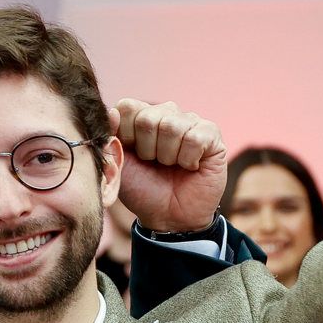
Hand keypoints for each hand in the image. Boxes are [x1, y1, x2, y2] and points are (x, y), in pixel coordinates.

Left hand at [109, 99, 226, 234]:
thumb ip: (111, 138)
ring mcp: (190, 121)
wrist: (168, 216)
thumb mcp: (118, 164)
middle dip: (146, 150)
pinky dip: (188, 160)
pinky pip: (195, 138)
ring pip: (172, 127)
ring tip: (171, 165)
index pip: (128, 106)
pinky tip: (190, 166)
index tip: (132, 155)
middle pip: (148, 117)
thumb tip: (112, 112)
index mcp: (140, 118)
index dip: (126, 134)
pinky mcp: (212, 133)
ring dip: (167, 156)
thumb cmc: (142, 189)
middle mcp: (165, 114)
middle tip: (154, 163)